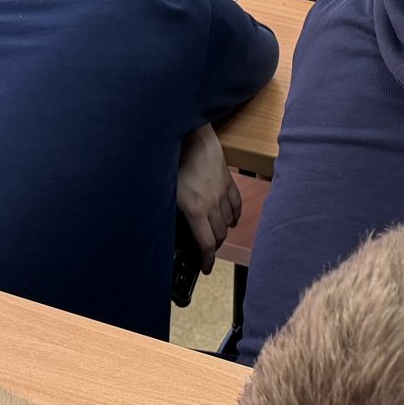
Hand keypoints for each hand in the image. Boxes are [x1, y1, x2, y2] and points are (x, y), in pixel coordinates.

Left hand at [175, 126, 241, 249]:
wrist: (190, 136)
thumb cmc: (173, 161)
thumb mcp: (166, 192)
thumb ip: (172, 212)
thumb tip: (171, 228)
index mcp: (195, 209)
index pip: (207, 243)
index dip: (207, 259)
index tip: (205, 268)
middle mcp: (212, 204)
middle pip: (219, 234)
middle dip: (214, 246)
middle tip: (206, 250)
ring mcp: (222, 192)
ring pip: (229, 221)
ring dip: (223, 231)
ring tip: (215, 234)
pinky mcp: (228, 181)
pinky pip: (236, 204)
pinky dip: (234, 215)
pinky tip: (230, 219)